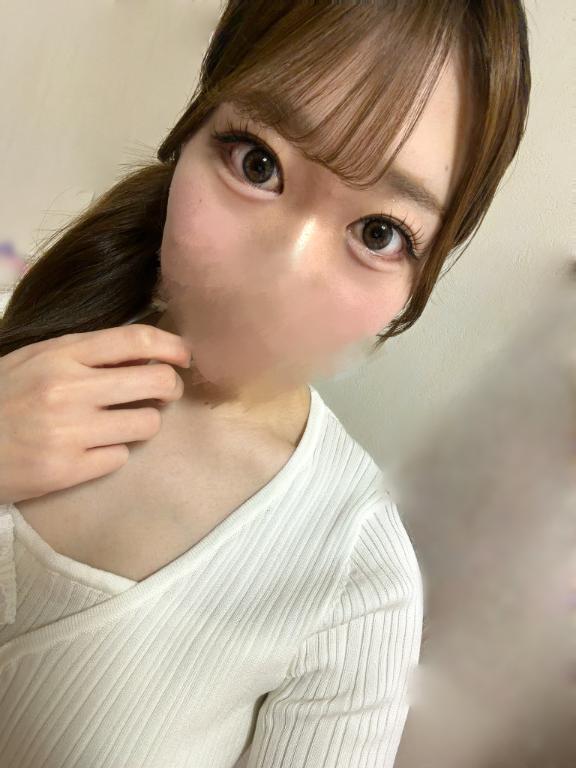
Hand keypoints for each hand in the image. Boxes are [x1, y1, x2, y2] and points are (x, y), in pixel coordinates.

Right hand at [0, 324, 191, 504]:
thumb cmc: (1, 397)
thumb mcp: (34, 358)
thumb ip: (83, 352)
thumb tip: (143, 349)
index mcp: (60, 354)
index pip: (135, 340)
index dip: (172, 346)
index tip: (184, 355)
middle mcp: (69, 389)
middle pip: (156, 381)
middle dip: (171, 386)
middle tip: (164, 392)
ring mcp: (70, 432)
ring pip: (147, 423)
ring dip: (144, 422)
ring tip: (123, 422)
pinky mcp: (68, 470)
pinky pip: (121, 457)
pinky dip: (114, 453)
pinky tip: (94, 449)